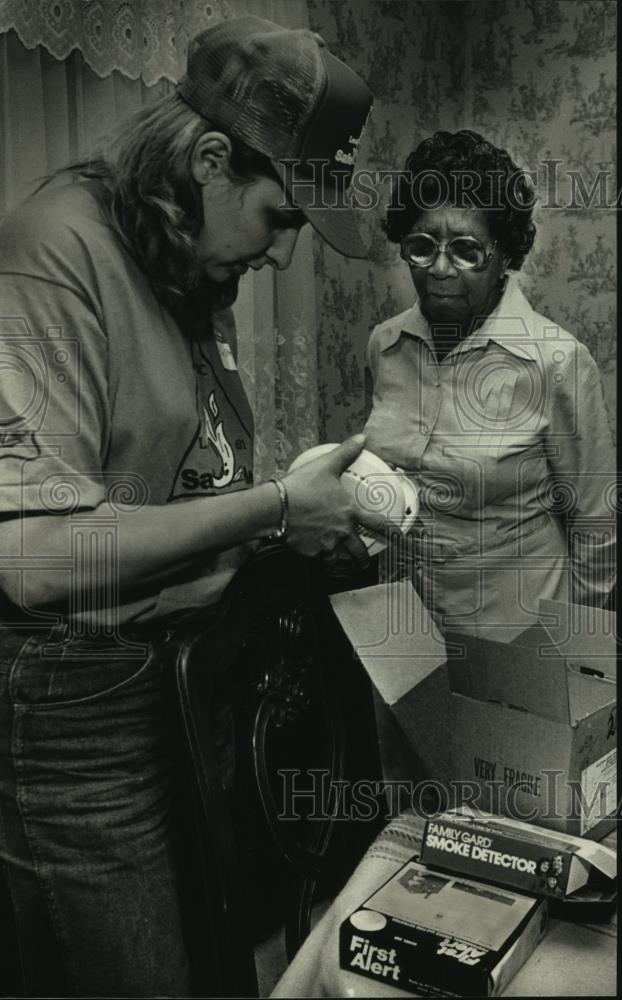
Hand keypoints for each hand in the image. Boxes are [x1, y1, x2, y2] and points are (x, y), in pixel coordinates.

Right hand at [282, 434, 388, 560]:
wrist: (274, 507)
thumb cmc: (301, 487)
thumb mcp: (326, 466)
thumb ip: (345, 453)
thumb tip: (361, 439)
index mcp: (349, 513)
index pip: (378, 524)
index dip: (393, 532)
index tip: (400, 538)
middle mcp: (341, 532)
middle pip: (358, 551)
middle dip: (363, 559)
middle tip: (363, 561)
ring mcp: (326, 544)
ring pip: (338, 559)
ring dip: (341, 560)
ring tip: (339, 561)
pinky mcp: (310, 552)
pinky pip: (318, 558)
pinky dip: (318, 556)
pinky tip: (314, 551)